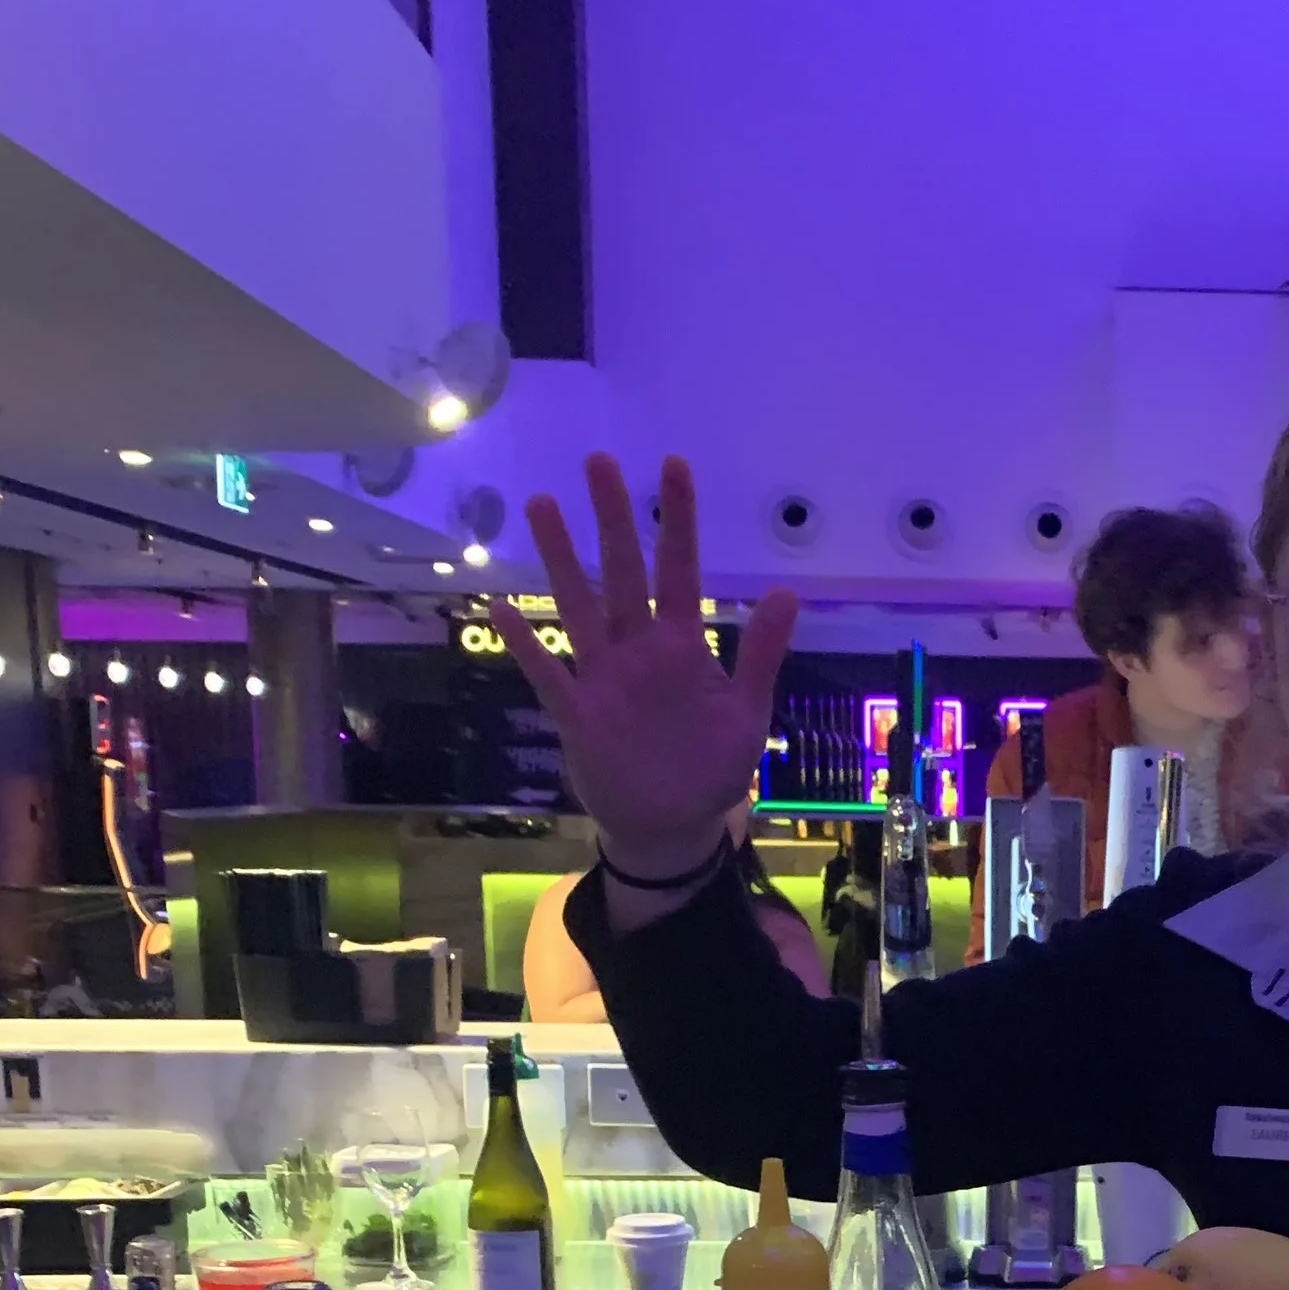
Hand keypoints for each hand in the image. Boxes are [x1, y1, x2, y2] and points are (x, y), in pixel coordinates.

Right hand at [490, 452, 796, 884]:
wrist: (674, 827)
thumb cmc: (711, 768)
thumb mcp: (747, 714)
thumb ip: (761, 655)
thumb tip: (788, 592)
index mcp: (682, 646)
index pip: (680, 571)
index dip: (677, 521)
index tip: (673, 467)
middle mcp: (639, 650)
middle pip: (624, 573)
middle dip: (613, 520)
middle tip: (599, 462)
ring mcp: (604, 678)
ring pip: (579, 607)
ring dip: (561, 560)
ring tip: (542, 505)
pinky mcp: (578, 714)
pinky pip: (547, 673)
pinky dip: (526, 644)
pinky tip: (500, 607)